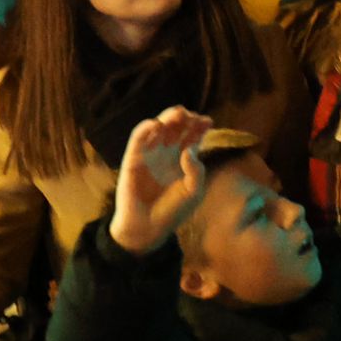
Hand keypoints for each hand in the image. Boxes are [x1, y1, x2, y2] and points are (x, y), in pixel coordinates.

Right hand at [106, 107, 214, 255]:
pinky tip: (155, 124)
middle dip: (185, 118)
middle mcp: (166, 152)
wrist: (148, 227)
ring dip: (167, 118)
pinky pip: (137, 140)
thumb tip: (189, 149)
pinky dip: (144, 129)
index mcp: (183, 159)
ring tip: (178, 114)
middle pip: (176, 128)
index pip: (192, 136)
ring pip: (158, 128)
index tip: (208, 121)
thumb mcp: (193, 191)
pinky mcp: (132, 159)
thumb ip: (196, 170)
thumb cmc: (172, 210)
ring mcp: (149, 154)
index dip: (199, 126)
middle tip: (192, 116)